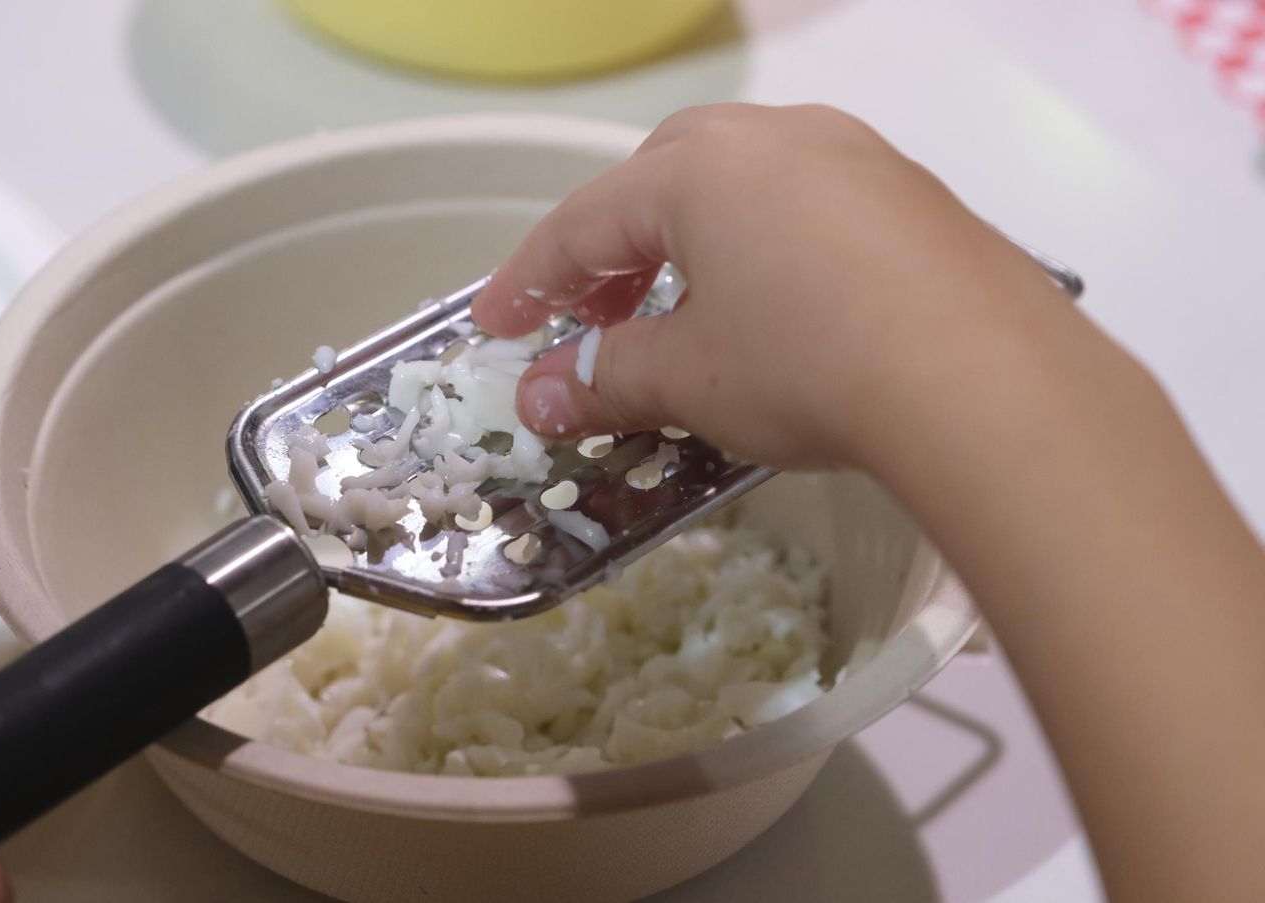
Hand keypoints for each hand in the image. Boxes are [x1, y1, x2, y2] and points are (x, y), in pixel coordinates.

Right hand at [472, 103, 1264, 902]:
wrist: (989, 382)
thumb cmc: (808, 366)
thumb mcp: (689, 379)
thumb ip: (604, 379)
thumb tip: (540, 399)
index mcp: (698, 169)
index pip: (584, 224)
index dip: (528, 282)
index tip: (494, 329)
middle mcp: (774, 139)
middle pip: (662, 182)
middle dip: (615, 251)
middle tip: (596, 319)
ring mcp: (855, 159)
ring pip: (742, 190)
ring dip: (692, 249)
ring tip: (683, 322)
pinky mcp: (914, 199)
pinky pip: (808, 211)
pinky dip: (765, 255)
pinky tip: (778, 319)